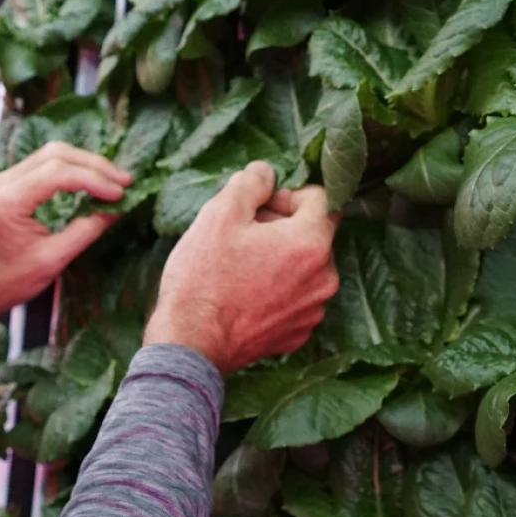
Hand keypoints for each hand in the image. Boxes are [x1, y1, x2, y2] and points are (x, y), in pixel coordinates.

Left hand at [0, 142, 128, 360]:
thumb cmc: (12, 279)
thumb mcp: (54, 258)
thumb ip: (87, 230)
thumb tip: (118, 208)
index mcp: (10, 200)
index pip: (58, 173)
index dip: (94, 179)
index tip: (120, 192)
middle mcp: (5, 181)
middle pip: (56, 154)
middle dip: (95, 165)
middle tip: (124, 181)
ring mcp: (6, 178)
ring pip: (52, 153)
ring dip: (85, 162)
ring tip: (114, 179)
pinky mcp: (11, 182)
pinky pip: (45, 163)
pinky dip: (72, 167)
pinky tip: (92, 179)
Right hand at [144, 161, 338, 372]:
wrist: (191, 344)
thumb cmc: (204, 278)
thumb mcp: (219, 214)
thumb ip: (250, 183)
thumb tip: (266, 172)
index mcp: (311, 243)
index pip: (320, 198)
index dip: (286, 195)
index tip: (257, 207)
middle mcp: (324, 278)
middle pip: (313, 234)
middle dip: (281, 228)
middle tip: (240, 237)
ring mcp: (313, 310)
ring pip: (304, 267)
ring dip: (279, 260)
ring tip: (240, 268)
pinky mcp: (297, 334)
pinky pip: (295, 299)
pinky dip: (276, 291)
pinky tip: (243, 295)